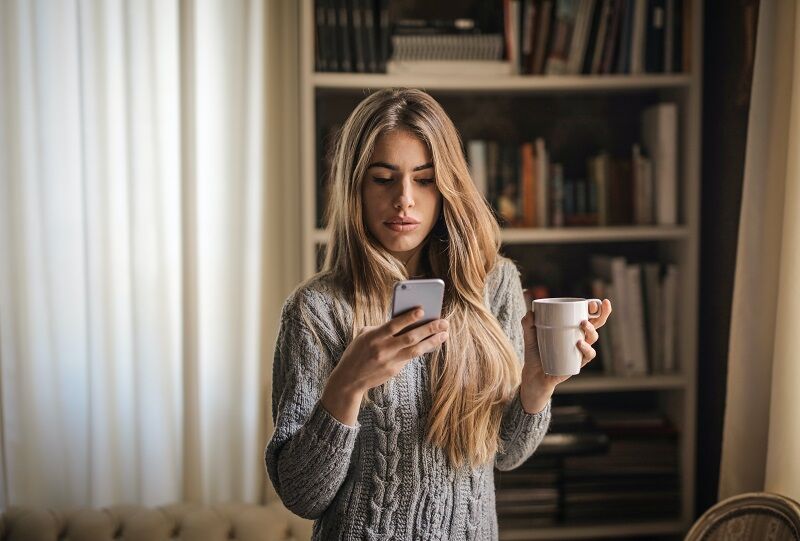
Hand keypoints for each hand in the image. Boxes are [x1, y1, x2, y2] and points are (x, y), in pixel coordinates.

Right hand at [327, 307, 448, 397]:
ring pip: (416, 350)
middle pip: (410, 337)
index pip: (394, 325)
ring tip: (444, 334)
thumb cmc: (357, 352)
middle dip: (429, 329)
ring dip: (432, 341)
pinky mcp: (394, 370)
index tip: (422, 310)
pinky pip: (411, 357)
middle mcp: (383, 349)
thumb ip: (382, 328)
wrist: (349, 379)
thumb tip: (405, 322)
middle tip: (444, 322)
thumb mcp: (364, 336)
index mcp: (374, 337)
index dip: (408, 318)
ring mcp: (390, 361)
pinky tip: (433, 343)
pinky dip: (422, 349)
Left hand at [518, 296, 612, 412]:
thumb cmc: (535, 351)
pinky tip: (579, 343)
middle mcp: (579, 337)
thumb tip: (530, 313)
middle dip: (602, 314)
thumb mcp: (530, 336)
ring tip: (583, 324)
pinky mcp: (578, 362)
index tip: (592, 302)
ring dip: (591, 330)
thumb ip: (528, 324)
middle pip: (596, 324)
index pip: (586, 314)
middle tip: (598, 307)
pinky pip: (588, 355)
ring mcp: (580, 350)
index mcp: (570, 327)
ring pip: (593, 338)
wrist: (533, 374)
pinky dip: (586, 349)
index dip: (593, 307)